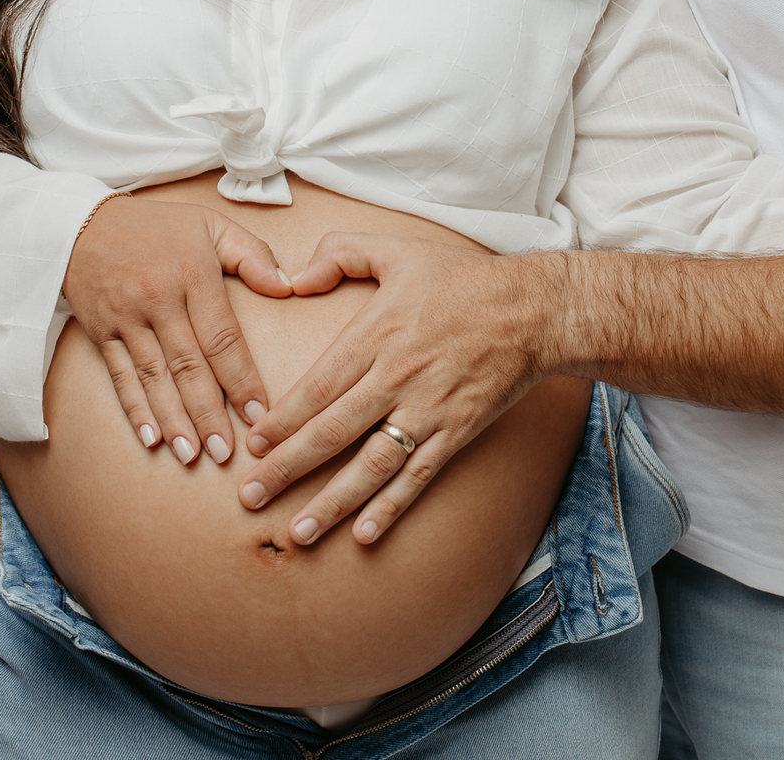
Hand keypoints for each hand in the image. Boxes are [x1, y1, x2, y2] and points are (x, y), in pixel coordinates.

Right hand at [62, 196, 292, 465]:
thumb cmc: (159, 226)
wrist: (82, 223)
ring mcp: (127, 318)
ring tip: (193, 455)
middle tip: (227, 452)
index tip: (260, 413)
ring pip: (154, 377)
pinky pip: (120, 376)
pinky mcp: (101, 332)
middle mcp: (159, 299)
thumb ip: (252, 255)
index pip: (222, 335)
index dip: (241, 377)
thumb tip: (289, 288)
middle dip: (208, 412)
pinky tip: (151, 439)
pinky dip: (135, 410)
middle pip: (188, 365)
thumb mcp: (211, 225)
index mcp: (193, 273)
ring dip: (174, 419)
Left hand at [236, 233, 554, 545]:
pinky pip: (419, 475)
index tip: (252, 445)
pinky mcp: (457, 430)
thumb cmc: (462, 280)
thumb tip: (294, 277)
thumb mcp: (398, 250)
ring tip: (296, 533)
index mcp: (377, 333)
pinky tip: (364, 534)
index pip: (318, 385)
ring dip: (331, 502)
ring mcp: (428, 408)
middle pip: (332, 432)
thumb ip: (342, 253)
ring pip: (371, 464)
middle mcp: (398, 376)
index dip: (282, 419)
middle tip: (250, 498)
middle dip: (287, 468)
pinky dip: (392, 507)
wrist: (532, 309)